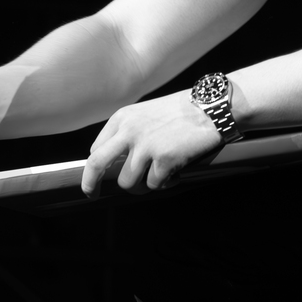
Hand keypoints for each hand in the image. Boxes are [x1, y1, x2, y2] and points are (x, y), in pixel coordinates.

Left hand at [82, 92, 221, 195]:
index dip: (96, 167)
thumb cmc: (182, 110)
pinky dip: (164, 184)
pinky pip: (154, 184)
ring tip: (157, 177)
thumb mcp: (146, 113)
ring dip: (141, 185)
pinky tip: (175, 174)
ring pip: (127, 182)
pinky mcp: (164, 160)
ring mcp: (146, 147)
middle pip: (96, 165)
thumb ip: (129, 132)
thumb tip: (119, 161)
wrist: (211, 107)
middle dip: (91, 184)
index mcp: (122, 118)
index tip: (98, 177)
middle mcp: (129, 131)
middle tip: (93, 194)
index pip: (96, 149)